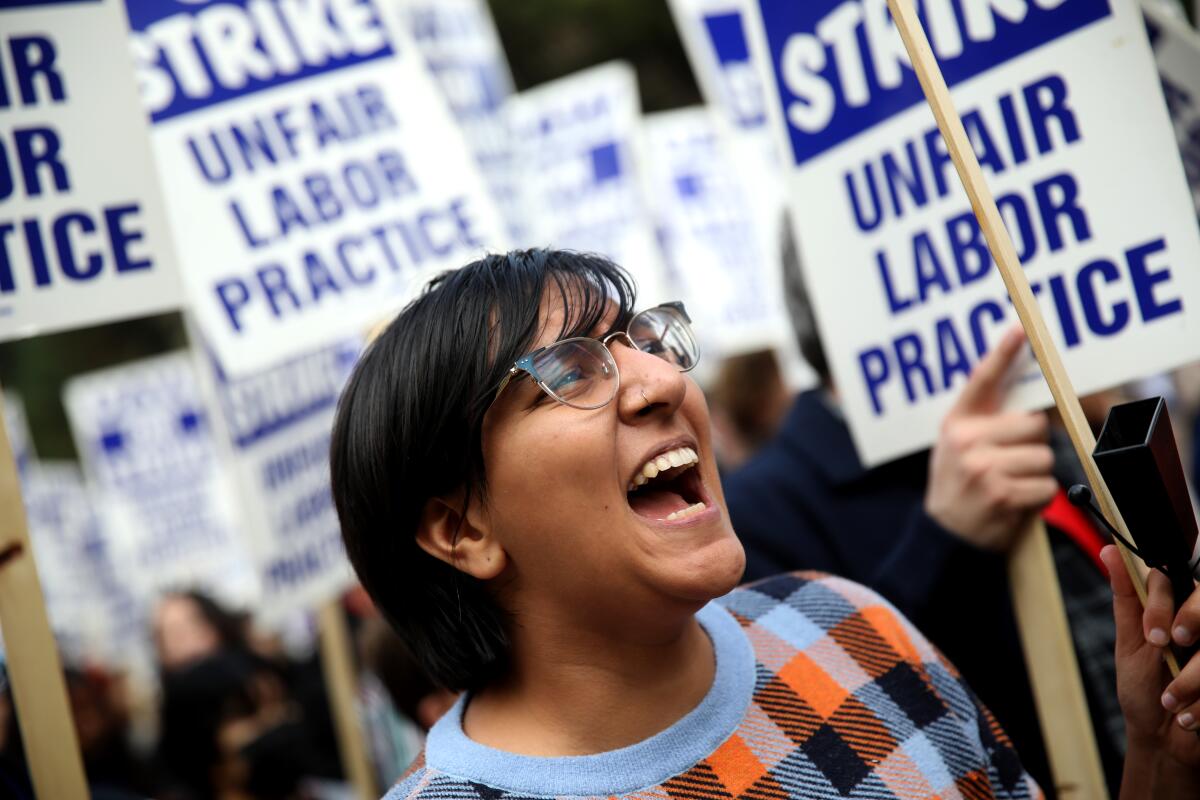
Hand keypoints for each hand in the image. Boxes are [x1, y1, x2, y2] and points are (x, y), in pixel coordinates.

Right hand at [924, 327, 1056, 550]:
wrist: (946, 537)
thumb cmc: (959, 487)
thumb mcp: (956, 448)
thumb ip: (982, 423)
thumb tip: (1024, 400)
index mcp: (957, 425)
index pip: (981, 382)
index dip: (1002, 354)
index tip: (1019, 331)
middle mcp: (967, 442)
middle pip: (1033, 425)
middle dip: (1032, 446)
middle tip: (1010, 463)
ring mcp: (984, 468)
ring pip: (1044, 457)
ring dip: (1036, 475)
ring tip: (1010, 486)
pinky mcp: (1002, 495)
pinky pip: (1046, 486)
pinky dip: (1038, 498)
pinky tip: (1014, 504)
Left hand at [1102, 546, 1199, 798]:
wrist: (1163, 742)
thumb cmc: (1144, 691)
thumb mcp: (1130, 645)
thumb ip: (1126, 599)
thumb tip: (1108, 550)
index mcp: (1178, 609)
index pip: (1173, 581)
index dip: (1163, 603)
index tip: (1154, 635)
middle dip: (1190, 620)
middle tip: (1171, 646)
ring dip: (1191, 679)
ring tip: (1170, 703)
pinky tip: (1189, 718)